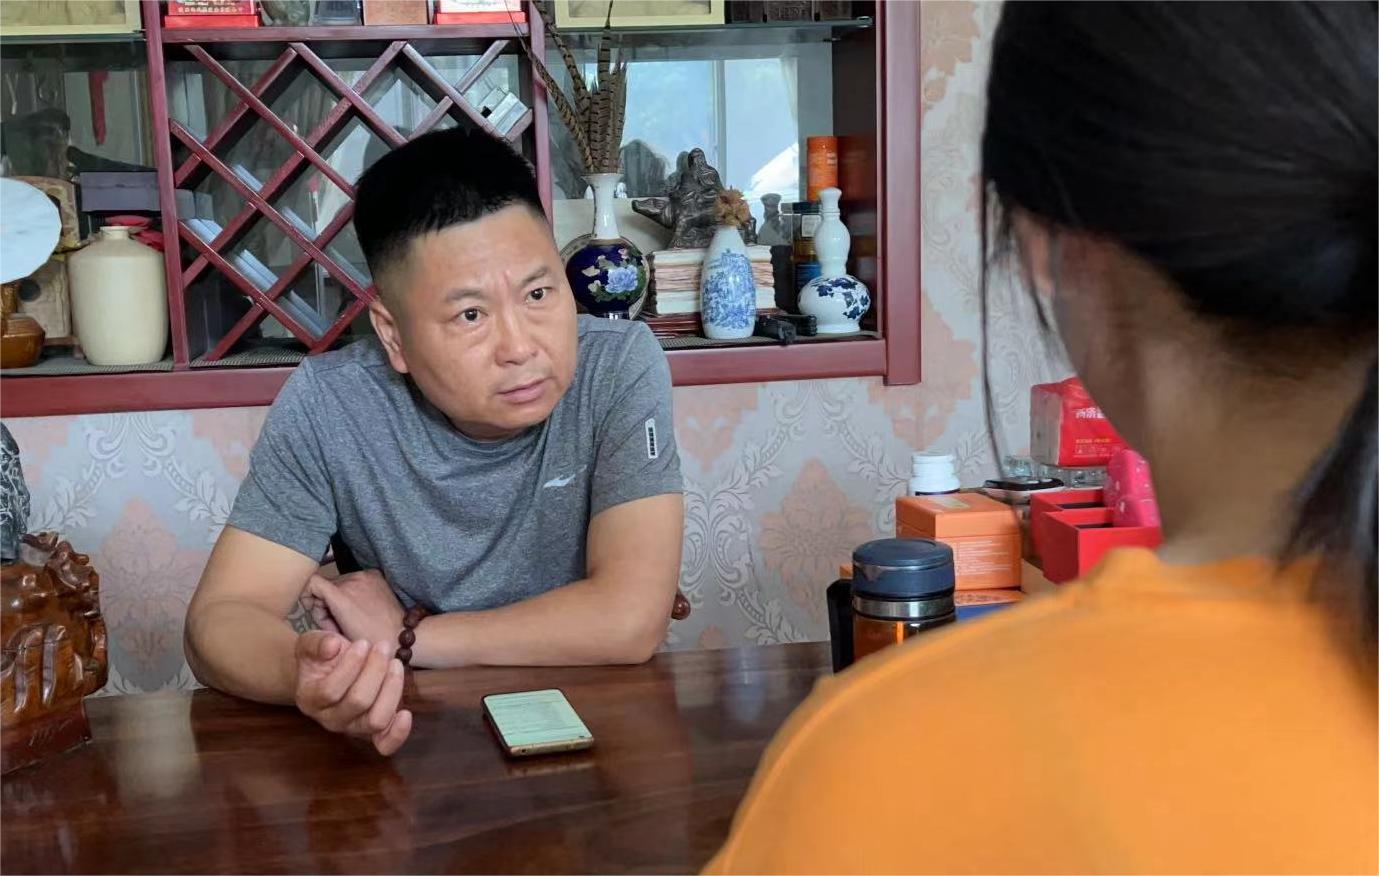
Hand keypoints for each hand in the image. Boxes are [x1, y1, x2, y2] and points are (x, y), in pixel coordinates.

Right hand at [294, 630, 411, 755]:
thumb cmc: (320, 658)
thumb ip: (317, 643)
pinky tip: (406, 713)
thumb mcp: (310, 644)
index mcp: (310, 699)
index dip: (351, 665)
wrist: (327, 673)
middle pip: (358, 702)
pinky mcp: (371, 732)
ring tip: (395, 664)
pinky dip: (398, 733)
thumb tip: (332, 645)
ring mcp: (351, 728)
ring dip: (391, 689)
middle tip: (383, 646)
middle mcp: (329, 720)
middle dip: (375, 670)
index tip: (363, 642)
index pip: (331, 690)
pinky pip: (384, 744)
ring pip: (376, 720)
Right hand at [306, 570, 405, 645]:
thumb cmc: (367, 642)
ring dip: (338, 596)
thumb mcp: (338, 634)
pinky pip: (354, 579)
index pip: (312, 582)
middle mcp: (353, 580)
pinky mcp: (375, 575)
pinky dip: (352, 590)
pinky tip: (360, 607)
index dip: (307, 596)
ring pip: (339, 582)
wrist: (400, 635)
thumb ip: (322, 615)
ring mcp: (366, 575)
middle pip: (325, 585)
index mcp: (342, 596)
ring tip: (349, 616)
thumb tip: (313, 605)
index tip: (314, 610)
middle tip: (335, 622)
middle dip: (324, 602)